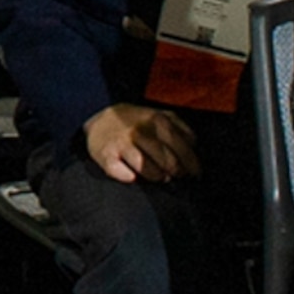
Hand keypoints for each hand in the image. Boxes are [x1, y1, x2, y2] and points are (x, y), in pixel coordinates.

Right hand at [82, 103, 201, 183]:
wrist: (100, 119)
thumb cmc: (136, 122)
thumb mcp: (159, 116)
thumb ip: (179, 127)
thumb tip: (193, 145)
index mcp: (156, 120)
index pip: (181, 147)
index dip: (191, 164)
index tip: (194, 173)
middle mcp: (140, 131)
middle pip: (167, 161)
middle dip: (175, 172)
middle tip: (175, 176)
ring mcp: (122, 143)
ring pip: (147, 168)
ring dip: (156, 176)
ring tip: (159, 177)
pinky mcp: (106, 155)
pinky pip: (121, 173)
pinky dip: (128, 177)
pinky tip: (132, 177)